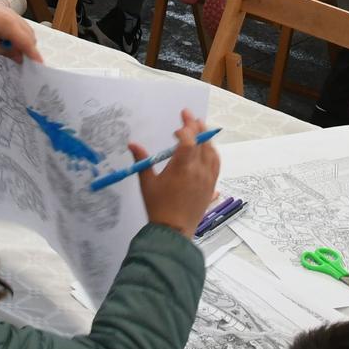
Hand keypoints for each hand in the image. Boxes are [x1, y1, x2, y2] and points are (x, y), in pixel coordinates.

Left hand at [0, 0, 42, 62]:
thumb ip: (6, 51)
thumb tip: (19, 58)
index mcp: (9, 25)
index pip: (27, 42)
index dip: (34, 54)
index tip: (40, 65)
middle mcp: (12, 16)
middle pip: (29, 34)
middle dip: (29, 47)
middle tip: (22, 60)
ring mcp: (9, 10)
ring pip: (25, 27)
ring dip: (24, 39)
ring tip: (13, 50)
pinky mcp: (4, 9)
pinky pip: (18, 22)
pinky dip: (18, 32)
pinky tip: (7, 40)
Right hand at [135, 110, 219, 236]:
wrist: (173, 232)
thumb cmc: (158, 207)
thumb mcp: (147, 183)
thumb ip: (142, 160)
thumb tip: (132, 144)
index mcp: (182, 168)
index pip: (188, 139)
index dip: (185, 127)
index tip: (180, 119)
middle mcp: (198, 171)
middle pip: (202, 142)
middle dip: (197, 127)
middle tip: (190, 117)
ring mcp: (207, 179)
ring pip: (212, 152)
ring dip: (206, 139)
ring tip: (199, 130)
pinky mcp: (211, 186)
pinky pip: (216, 165)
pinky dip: (212, 153)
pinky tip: (207, 150)